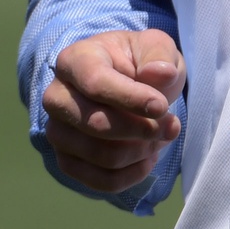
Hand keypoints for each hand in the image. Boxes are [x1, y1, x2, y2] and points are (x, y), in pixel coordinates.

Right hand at [42, 29, 184, 193]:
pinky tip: (149, 157)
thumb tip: (160, 74)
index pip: (96, 83)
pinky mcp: (67, 160)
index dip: (131, 98)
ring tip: (162, 136)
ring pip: (101, 156)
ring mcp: (57, 131)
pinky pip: (100, 181)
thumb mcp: (155, 47)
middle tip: (172, 125)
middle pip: (97, 124)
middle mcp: (57, 97)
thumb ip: (159, 55)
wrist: (127, 85)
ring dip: (141, 151)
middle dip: (142, 129)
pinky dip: (133, 174)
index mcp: (74, 60)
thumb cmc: (138, 63)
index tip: (162, 107)